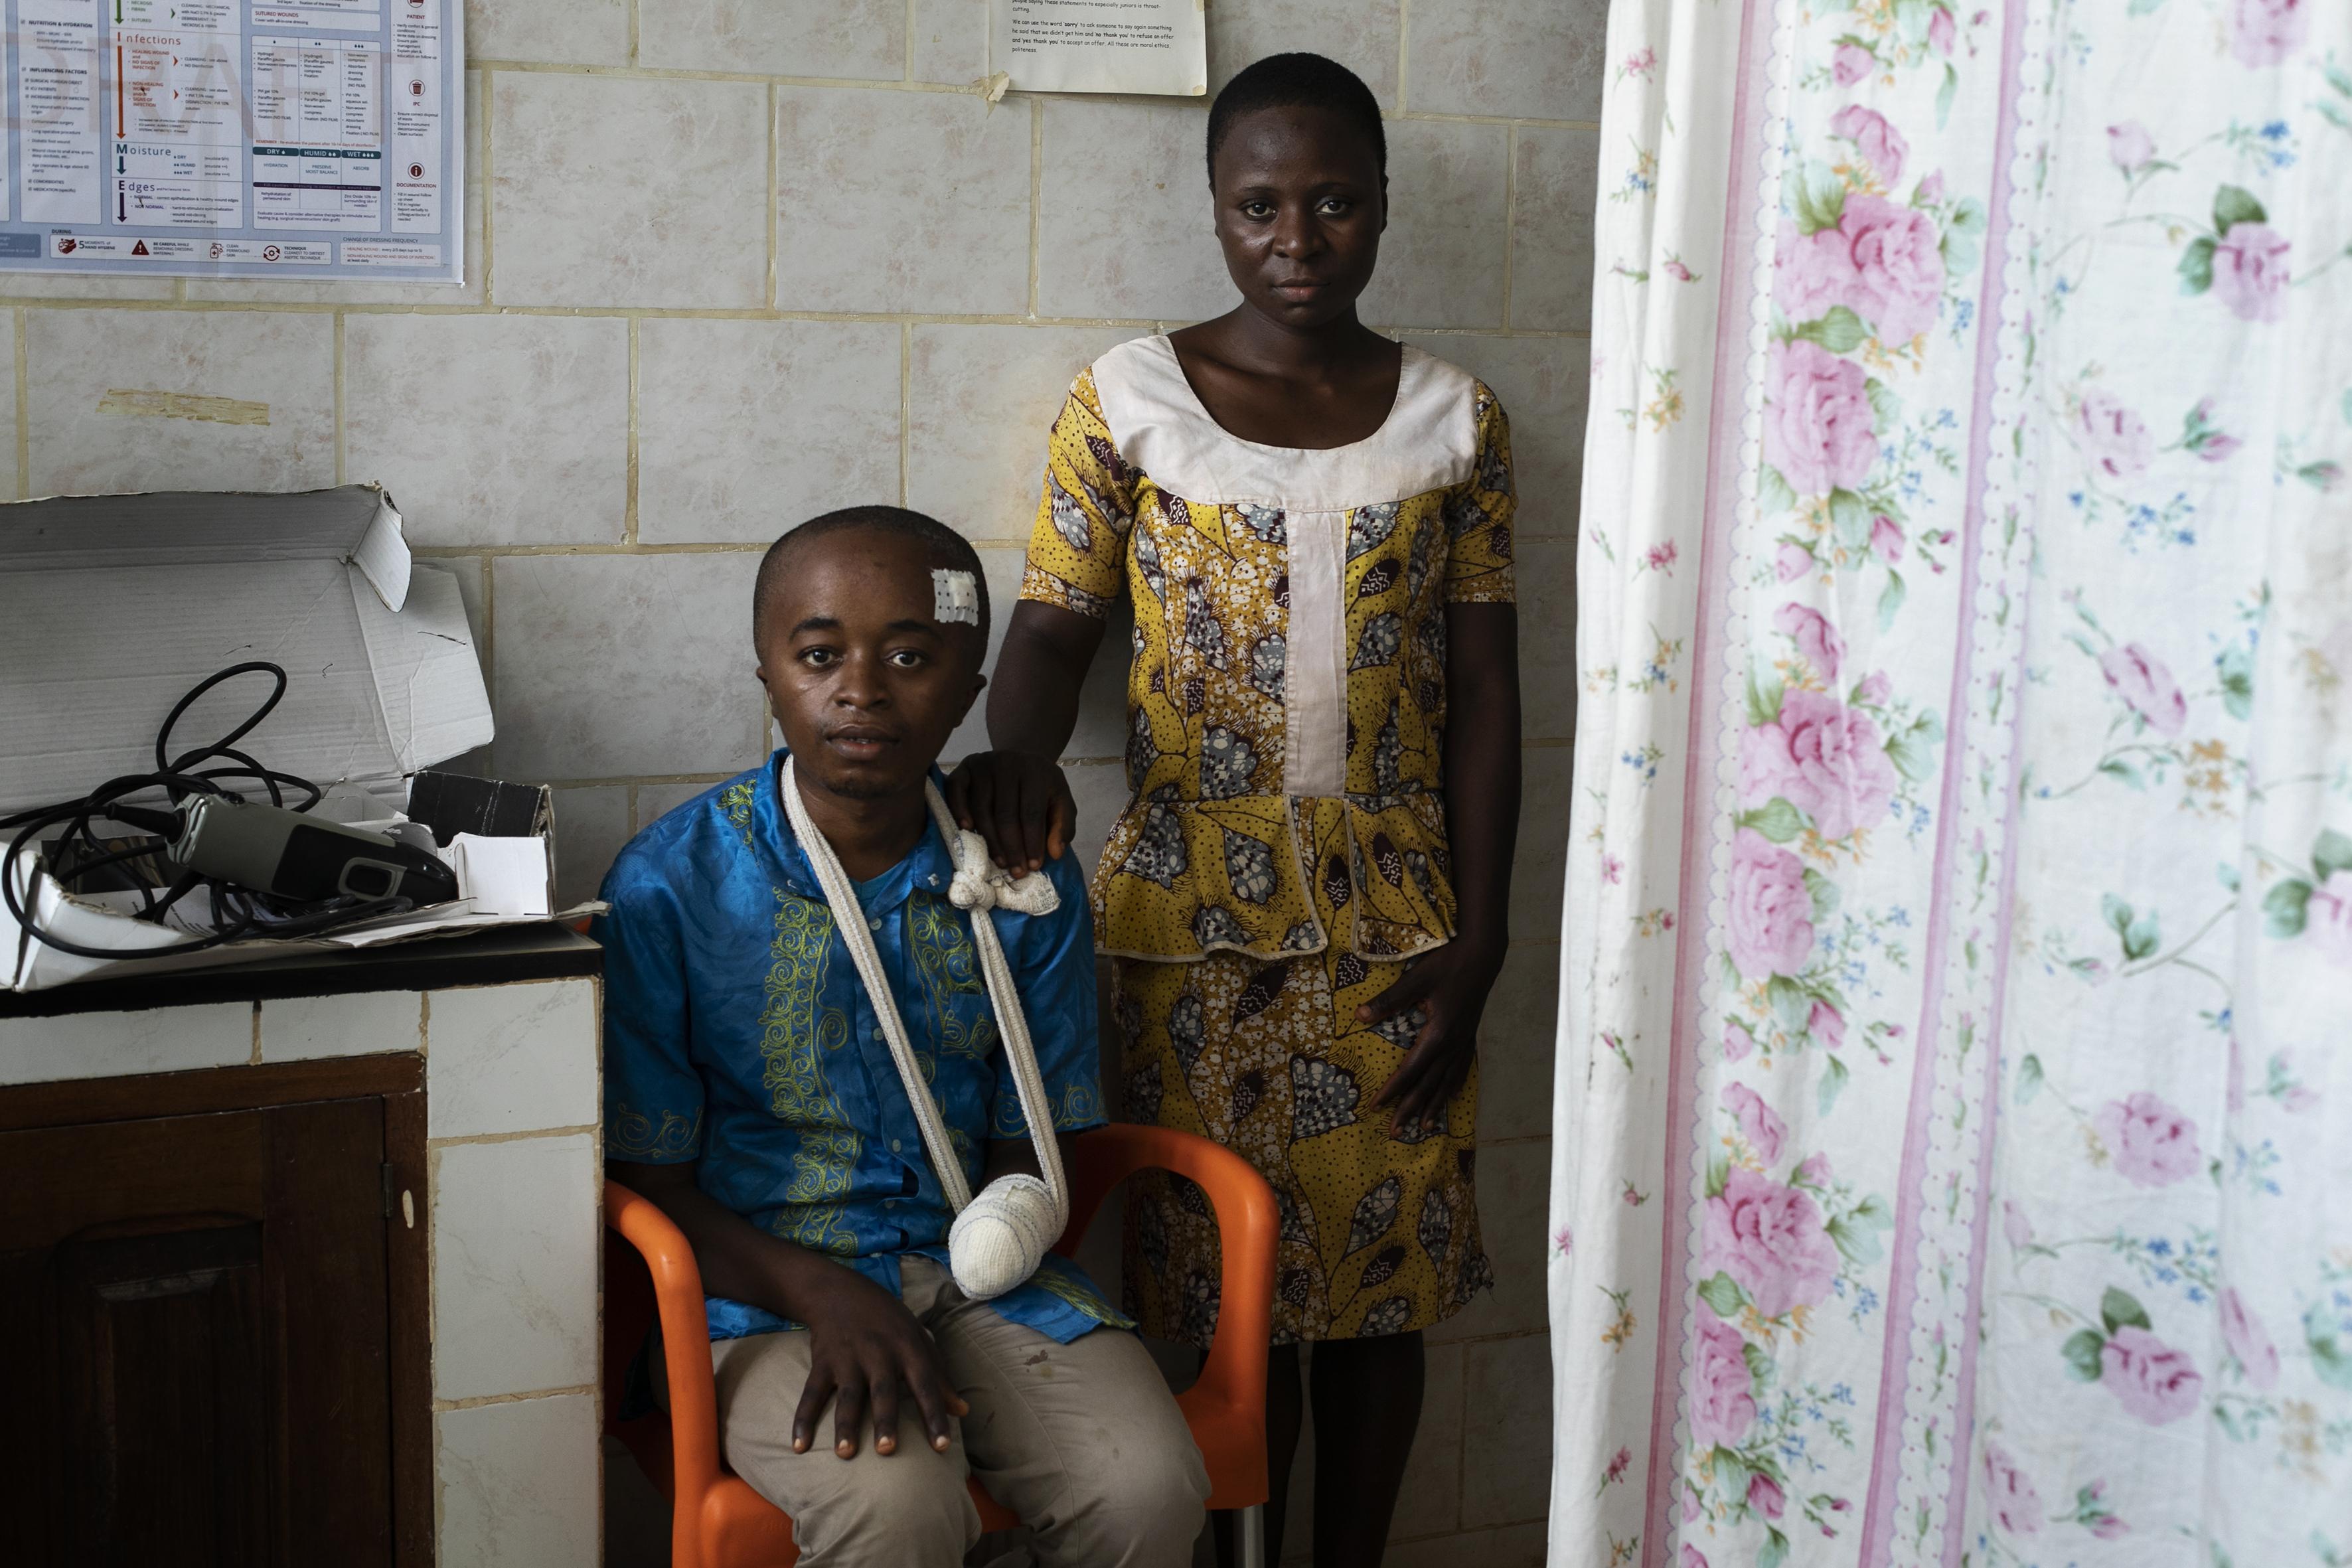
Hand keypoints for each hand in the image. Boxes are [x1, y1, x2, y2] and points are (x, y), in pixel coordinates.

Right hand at [789, 1266, 967, 1458]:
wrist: (839, 1291)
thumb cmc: (888, 1321)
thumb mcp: (918, 1339)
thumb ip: (939, 1376)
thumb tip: (962, 1412)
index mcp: (907, 1348)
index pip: (925, 1384)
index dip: (934, 1415)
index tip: (942, 1446)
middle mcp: (879, 1353)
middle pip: (883, 1391)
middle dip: (885, 1420)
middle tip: (887, 1450)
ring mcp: (848, 1357)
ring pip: (847, 1395)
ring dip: (845, 1425)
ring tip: (845, 1454)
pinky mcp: (822, 1362)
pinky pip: (811, 1393)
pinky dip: (803, 1419)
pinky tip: (799, 1445)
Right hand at [944, 750, 1076, 873]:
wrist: (1021, 758)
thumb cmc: (1041, 787)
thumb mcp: (1061, 802)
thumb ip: (1063, 827)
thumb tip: (1056, 853)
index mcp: (1036, 772)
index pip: (1032, 812)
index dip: (1033, 842)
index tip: (1034, 866)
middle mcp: (1008, 764)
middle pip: (1006, 813)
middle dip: (1012, 847)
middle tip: (1015, 871)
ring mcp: (984, 764)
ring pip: (982, 808)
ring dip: (990, 839)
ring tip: (1000, 862)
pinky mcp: (965, 767)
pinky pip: (956, 790)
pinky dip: (959, 810)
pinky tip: (967, 829)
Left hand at [1358, 936, 1506, 1137]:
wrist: (1484, 955)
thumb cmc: (1449, 964)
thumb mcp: (1415, 980)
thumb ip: (1389, 1000)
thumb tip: (1360, 1016)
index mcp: (1438, 1035)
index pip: (1410, 1070)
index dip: (1392, 1090)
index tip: (1376, 1107)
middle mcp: (1452, 1044)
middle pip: (1428, 1085)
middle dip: (1410, 1109)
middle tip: (1395, 1132)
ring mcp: (1464, 1041)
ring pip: (1447, 1081)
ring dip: (1434, 1105)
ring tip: (1424, 1127)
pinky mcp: (1470, 1034)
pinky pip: (1461, 1067)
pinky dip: (1454, 1084)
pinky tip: (1452, 1095)